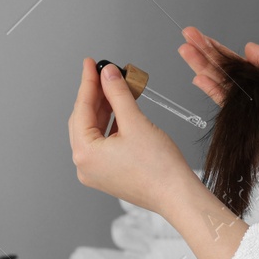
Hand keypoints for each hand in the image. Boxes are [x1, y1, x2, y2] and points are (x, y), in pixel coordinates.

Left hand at [68, 57, 193, 213]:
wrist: (177, 195)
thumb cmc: (159, 168)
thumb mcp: (136, 122)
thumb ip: (118, 94)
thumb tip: (108, 74)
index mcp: (85, 153)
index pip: (82, 108)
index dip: (88, 82)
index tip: (90, 63)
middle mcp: (85, 165)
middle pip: (84, 120)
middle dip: (96, 95)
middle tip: (105, 73)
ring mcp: (96, 172)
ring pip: (94, 131)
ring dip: (105, 109)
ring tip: (117, 88)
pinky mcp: (109, 174)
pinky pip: (104, 143)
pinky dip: (111, 125)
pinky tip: (122, 110)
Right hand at [178, 26, 258, 165]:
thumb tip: (247, 48)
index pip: (240, 59)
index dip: (219, 47)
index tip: (199, 34)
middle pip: (226, 70)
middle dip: (205, 54)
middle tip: (185, 38)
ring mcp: (256, 105)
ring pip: (224, 85)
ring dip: (204, 69)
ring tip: (186, 53)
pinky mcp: (256, 122)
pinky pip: (232, 106)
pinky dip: (216, 93)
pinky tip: (201, 79)